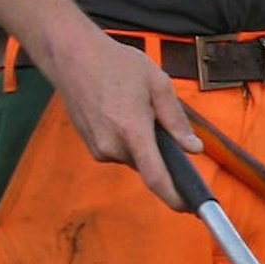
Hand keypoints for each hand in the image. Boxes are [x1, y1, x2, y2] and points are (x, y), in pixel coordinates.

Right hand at [44, 24, 197, 208]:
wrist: (71, 55)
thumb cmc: (115, 63)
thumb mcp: (157, 83)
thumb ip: (176, 120)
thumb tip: (193, 148)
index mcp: (133, 131)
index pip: (156, 177)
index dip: (175, 197)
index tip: (190, 207)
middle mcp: (112, 146)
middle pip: (148, 165)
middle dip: (159, 150)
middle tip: (157, 117)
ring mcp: (98, 148)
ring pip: (134, 158)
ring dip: (143, 142)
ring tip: (135, 107)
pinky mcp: (91, 146)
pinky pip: (120, 151)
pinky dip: (128, 139)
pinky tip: (121, 111)